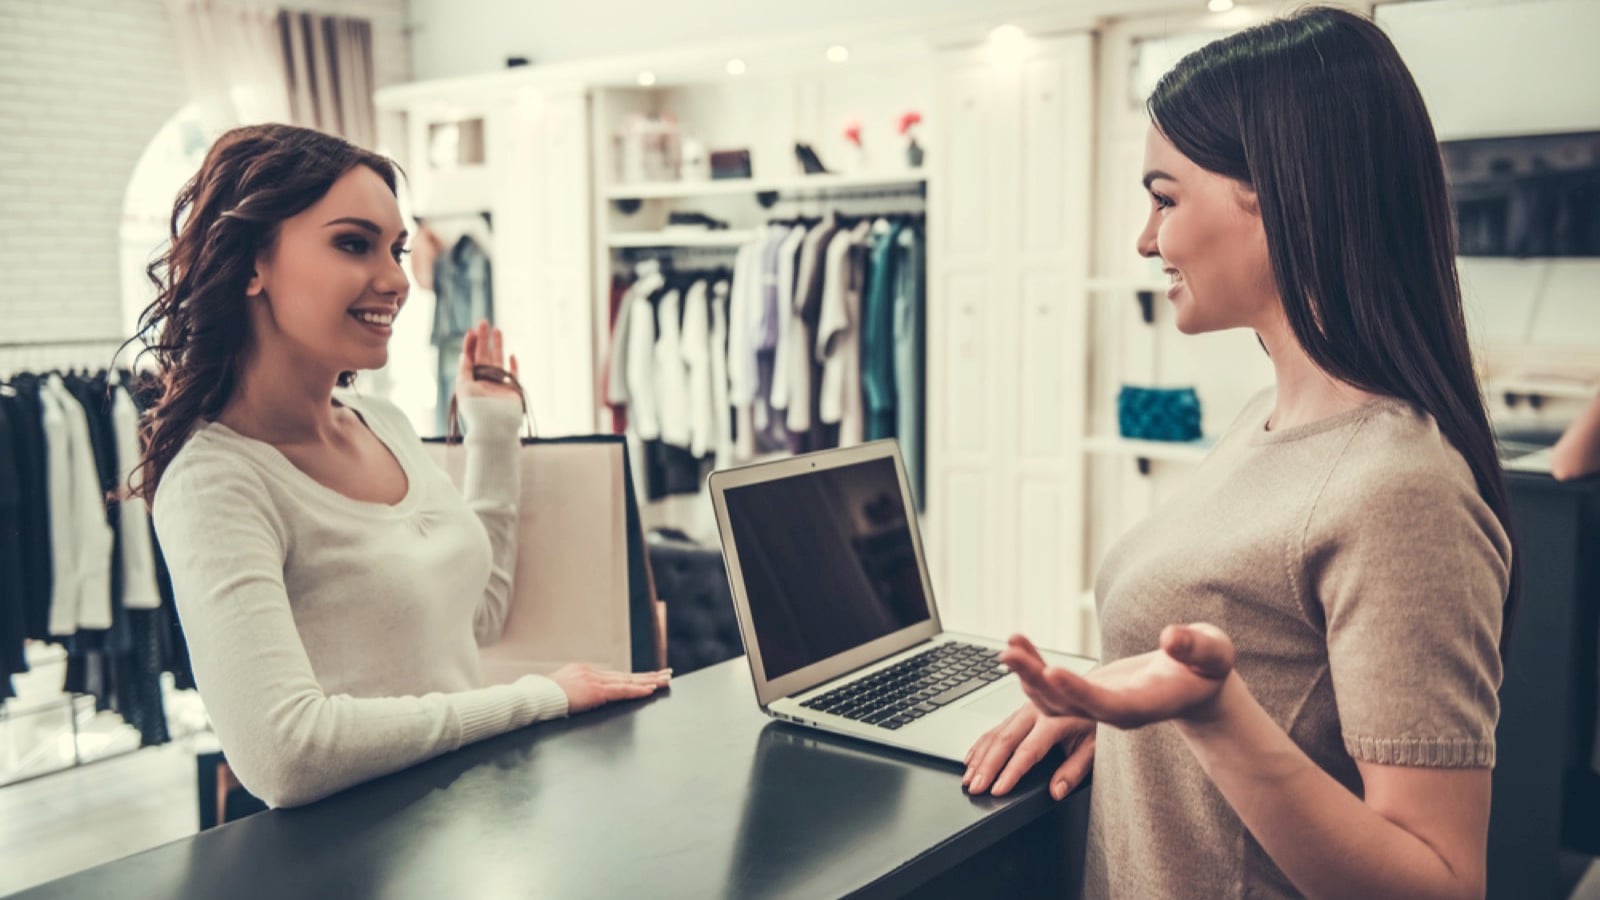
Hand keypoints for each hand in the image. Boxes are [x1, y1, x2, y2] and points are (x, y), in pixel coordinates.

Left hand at [455, 320, 520, 402]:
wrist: (494, 426)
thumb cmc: (475, 409)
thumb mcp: (464, 388)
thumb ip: (464, 370)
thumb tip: (464, 355)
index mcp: (471, 380)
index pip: (470, 358)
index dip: (470, 344)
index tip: (471, 331)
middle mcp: (484, 381)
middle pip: (484, 355)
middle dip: (483, 338)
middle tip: (483, 321)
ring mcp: (499, 384)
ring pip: (498, 360)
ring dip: (497, 345)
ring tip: (497, 329)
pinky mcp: (512, 390)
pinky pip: (513, 375)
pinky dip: (513, 365)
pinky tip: (512, 355)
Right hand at [549, 663, 671, 713]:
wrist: (536, 696)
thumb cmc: (544, 698)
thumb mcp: (562, 690)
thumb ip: (576, 691)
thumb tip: (581, 697)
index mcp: (585, 672)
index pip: (616, 675)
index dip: (634, 677)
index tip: (649, 676)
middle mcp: (593, 672)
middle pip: (626, 675)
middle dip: (649, 676)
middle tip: (667, 674)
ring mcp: (595, 680)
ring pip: (628, 681)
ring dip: (649, 681)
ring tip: (665, 680)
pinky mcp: (596, 690)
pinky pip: (621, 690)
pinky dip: (637, 690)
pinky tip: (650, 690)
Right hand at [963, 704, 1094, 800]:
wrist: (1096, 689)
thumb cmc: (1095, 721)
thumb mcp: (1095, 746)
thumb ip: (1075, 770)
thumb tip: (1057, 791)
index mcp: (1056, 720)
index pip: (1028, 751)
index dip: (1011, 772)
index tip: (997, 790)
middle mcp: (1035, 712)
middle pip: (1004, 741)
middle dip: (986, 767)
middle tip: (975, 788)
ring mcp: (1023, 710)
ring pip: (994, 734)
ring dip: (979, 758)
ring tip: (968, 779)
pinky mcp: (1018, 713)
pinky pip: (994, 729)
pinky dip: (979, 746)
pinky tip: (970, 759)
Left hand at [1000, 625, 1234, 728]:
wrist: (1196, 685)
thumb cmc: (1207, 668)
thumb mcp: (1213, 652)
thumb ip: (1195, 647)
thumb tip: (1172, 638)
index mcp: (1143, 705)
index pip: (1105, 704)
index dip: (1078, 691)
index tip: (1053, 673)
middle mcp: (1114, 711)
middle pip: (1069, 705)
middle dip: (1037, 680)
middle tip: (1010, 654)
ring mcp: (1097, 705)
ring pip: (1053, 700)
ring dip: (1027, 674)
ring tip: (1008, 648)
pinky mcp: (1087, 693)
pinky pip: (1053, 684)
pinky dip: (1033, 664)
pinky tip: (1017, 643)